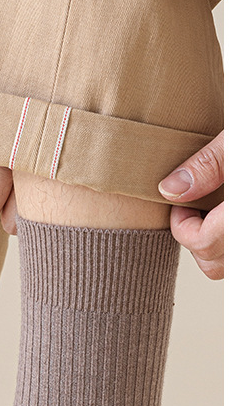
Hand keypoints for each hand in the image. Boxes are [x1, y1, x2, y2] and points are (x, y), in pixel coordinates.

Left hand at [158, 131, 223, 279]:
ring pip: (227, 263)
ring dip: (214, 241)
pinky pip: (234, 252)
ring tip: (212, 206)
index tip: (181, 199)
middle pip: (213, 263)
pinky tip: (223, 209)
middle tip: (195, 203)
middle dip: (197, 236)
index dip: (182, 223)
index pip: (202, 243)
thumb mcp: (237, 141)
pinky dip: (225, 237)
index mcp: (239, 216)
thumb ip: (208, 165)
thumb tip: (169, 189)